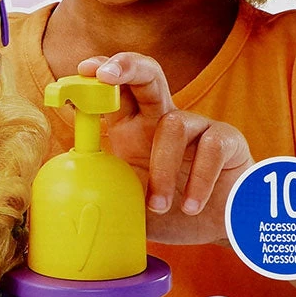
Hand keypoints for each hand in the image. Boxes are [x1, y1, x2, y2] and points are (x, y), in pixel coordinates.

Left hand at [79, 53, 253, 245]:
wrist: (219, 229)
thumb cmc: (170, 213)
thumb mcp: (128, 204)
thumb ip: (104, 194)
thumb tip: (68, 197)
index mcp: (133, 130)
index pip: (114, 94)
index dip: (98, 78)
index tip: (81, 73)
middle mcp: (162, 120)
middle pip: (148, 76)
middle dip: (125, 67)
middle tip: (105, 75)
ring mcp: (197, 126)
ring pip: (174, 124)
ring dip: (162, 168)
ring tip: (158, 205)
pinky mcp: (227, 139)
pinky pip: (211, 147)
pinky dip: (198, 181)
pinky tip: (190, 206)